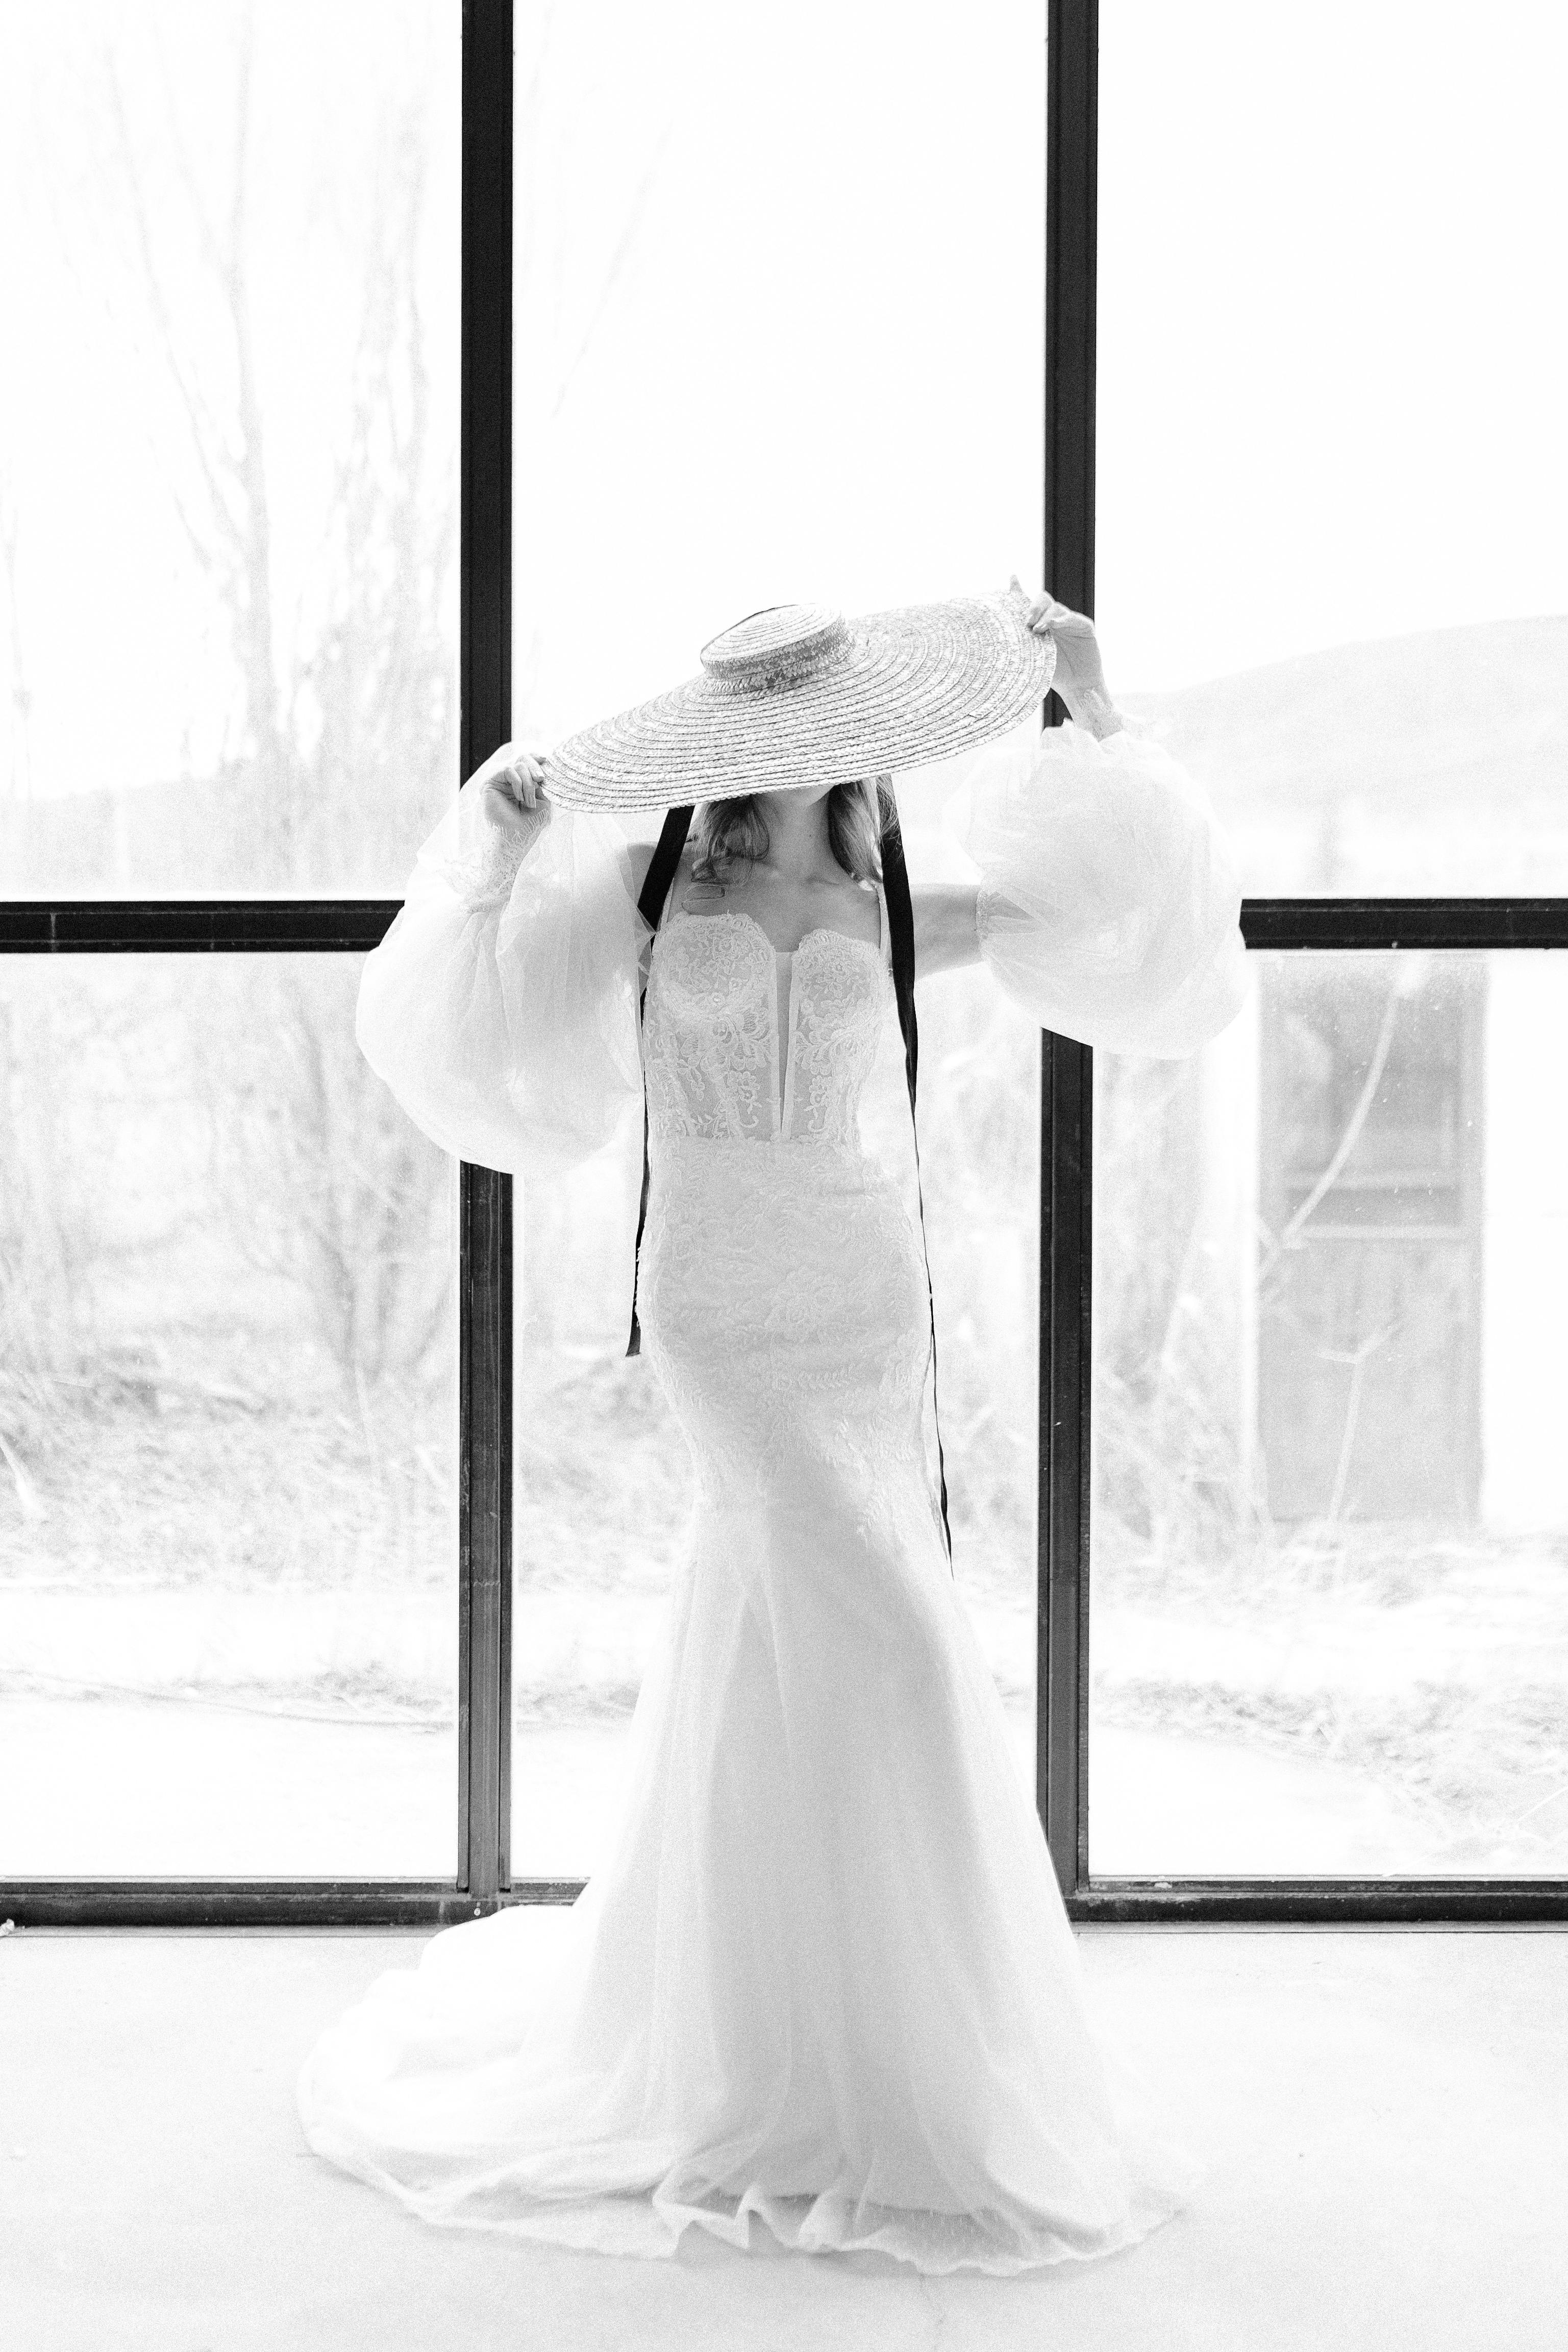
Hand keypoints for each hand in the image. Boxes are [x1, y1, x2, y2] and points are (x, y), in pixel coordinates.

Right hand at [472, 740, 552, 835]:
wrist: (514, 839)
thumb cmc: (529, 826)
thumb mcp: (544, 802)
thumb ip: (543, 784)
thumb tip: (543, 766)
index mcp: (523, 785)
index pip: (530, 763)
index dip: (538, 759)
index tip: (546, 760)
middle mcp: (511, 781)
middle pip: (524, 758)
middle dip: (536, 768)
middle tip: (541, 780)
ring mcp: (501, 782)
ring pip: (519, 765)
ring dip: (528, 783)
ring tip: (528, 802)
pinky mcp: (490, 783)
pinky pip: (508, 770)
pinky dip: (518, 782)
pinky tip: (519, 798)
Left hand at [1009, 576, 1120, 736]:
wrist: (1078, 688)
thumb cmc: (1054, 676)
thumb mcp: (1032, 660)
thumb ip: (1021, 645)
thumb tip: (997, 638)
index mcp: (1040, 624)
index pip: (1028, 603)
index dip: (1019, 590)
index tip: (1011, 578)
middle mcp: (1054, 619)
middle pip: (1042, 600)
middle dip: (1033, 607)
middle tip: (1026, 623)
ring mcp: (1069, 621)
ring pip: (1055, 608)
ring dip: (1045, 616)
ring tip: (1037, 630)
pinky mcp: (1084, 626)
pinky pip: (1072, 618)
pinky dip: (1061, 620)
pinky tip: (1053, 625)